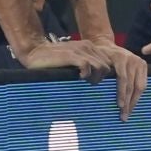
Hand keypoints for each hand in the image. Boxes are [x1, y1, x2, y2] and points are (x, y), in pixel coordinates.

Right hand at [19, 39, 146, 118]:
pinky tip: (80, 79)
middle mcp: (88, 47)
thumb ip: (86, 70)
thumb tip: (99, 88)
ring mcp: (80, 50)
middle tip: (111, 103)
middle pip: (109, 68)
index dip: (114, 82)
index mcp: (91, 49)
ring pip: (101, 67)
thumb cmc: (52, 63)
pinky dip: (87, 74)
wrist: (34, 52)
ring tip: (91, 88)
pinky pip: (87, 65)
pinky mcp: (71, 55)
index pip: (110, 65)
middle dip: (112, 86)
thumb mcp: (74, 64)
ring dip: (98, 81)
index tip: (116, 99)